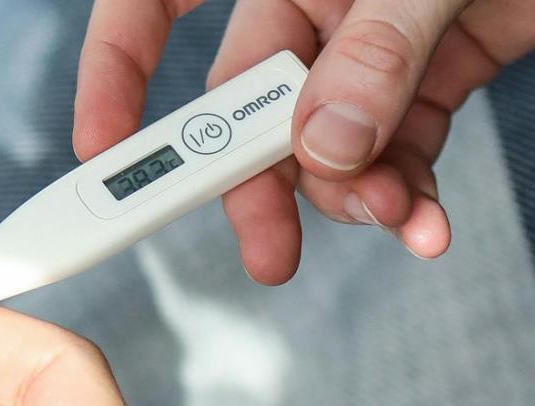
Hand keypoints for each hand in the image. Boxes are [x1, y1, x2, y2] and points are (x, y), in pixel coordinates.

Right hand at [73, 0, 534, 281]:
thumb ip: (374, 57)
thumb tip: (322, 152)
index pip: (155, 6)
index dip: (114, 74)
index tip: (102, 151)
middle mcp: (309, 3)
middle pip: (248, 107)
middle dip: (256, 184)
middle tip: (267, 252)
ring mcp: (368, 45)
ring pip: (326, 145)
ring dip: (353, 197)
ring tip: (393, 218)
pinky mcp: (431, 76)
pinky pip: (397, 152)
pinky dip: (408, 194)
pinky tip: (424, 221)